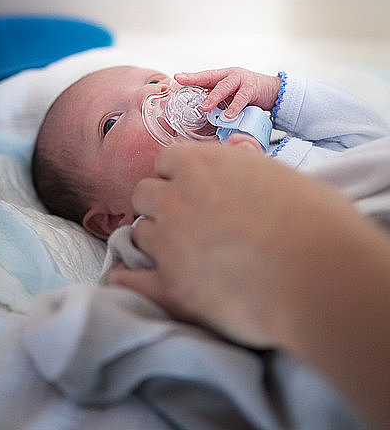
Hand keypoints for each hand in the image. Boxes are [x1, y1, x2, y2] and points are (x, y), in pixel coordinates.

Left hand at [107, 141, 352, 345]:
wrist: (321, 275)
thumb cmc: (316, 220)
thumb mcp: (279, 175)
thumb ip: (245, 166)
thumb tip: (239, 160)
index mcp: (202, 164)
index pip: (166, 160)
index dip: (178, 174)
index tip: (191, 188)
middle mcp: (176, 198)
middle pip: (144, 194)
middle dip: (160, 205)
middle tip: (184, 221)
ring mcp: (169, 243)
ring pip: (138, 234)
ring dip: (154, 240)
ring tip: (178, 254)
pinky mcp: (170, 288)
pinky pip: (127, 280)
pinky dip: (129, 280)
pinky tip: (134, 281)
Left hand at [174, 67, 280, 118]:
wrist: (273, 90)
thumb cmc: (249, 93)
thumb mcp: (232, 94)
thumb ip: (219, 100)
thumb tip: (202, 113)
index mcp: (223, 76)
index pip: (204, 76)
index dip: (190, 76)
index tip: (177, 77)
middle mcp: (230, 75)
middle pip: (210, 77)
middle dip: (195, 80)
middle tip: (182, 84)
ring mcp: (241, 80)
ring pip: (224, 87)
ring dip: (214, 97)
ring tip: (205, 107)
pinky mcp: (252, 88)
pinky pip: (242, 98)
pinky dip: (234, 108)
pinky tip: (228, 116)